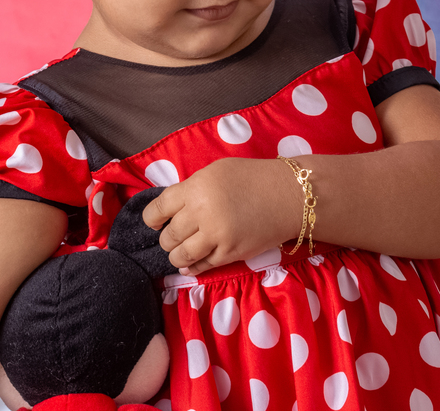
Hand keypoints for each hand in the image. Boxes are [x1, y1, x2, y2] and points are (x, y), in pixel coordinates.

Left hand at [142, 157, 300, 275]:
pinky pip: (202, 266)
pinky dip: (193, 267)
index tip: (153, 222)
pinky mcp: (230, 254)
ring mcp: (216, 236)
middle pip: (168, 236)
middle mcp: (202, 213)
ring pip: (181, 255)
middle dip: (167, 238)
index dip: (151, 218)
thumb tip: (170, 208)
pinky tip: (191, 264)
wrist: (288, 195)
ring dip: (176, 255)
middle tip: (172, 236)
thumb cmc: (251, 178)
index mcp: (195, 188)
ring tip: (180, 252)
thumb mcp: (215, 172)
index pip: (158, 208)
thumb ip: (191, 188)